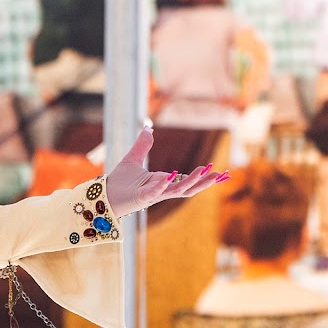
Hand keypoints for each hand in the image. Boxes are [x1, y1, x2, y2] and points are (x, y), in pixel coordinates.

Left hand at [105, 124, 227, 217]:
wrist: (103, 193)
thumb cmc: (118, 181)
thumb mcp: (133, 158)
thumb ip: (142, 145)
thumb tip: (148, 129)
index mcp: (164, 181)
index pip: (188, 179)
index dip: (204, 176)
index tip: (221, 172)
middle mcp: (162, 189)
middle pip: (190, 187)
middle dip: (207, 182)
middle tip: (225, 175)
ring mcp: (153, 195)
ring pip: (177, 190)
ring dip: (191, 181)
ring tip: (204, 171)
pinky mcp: (141, 198)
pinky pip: (155, 191)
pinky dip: (163, 184)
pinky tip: (171, 175)